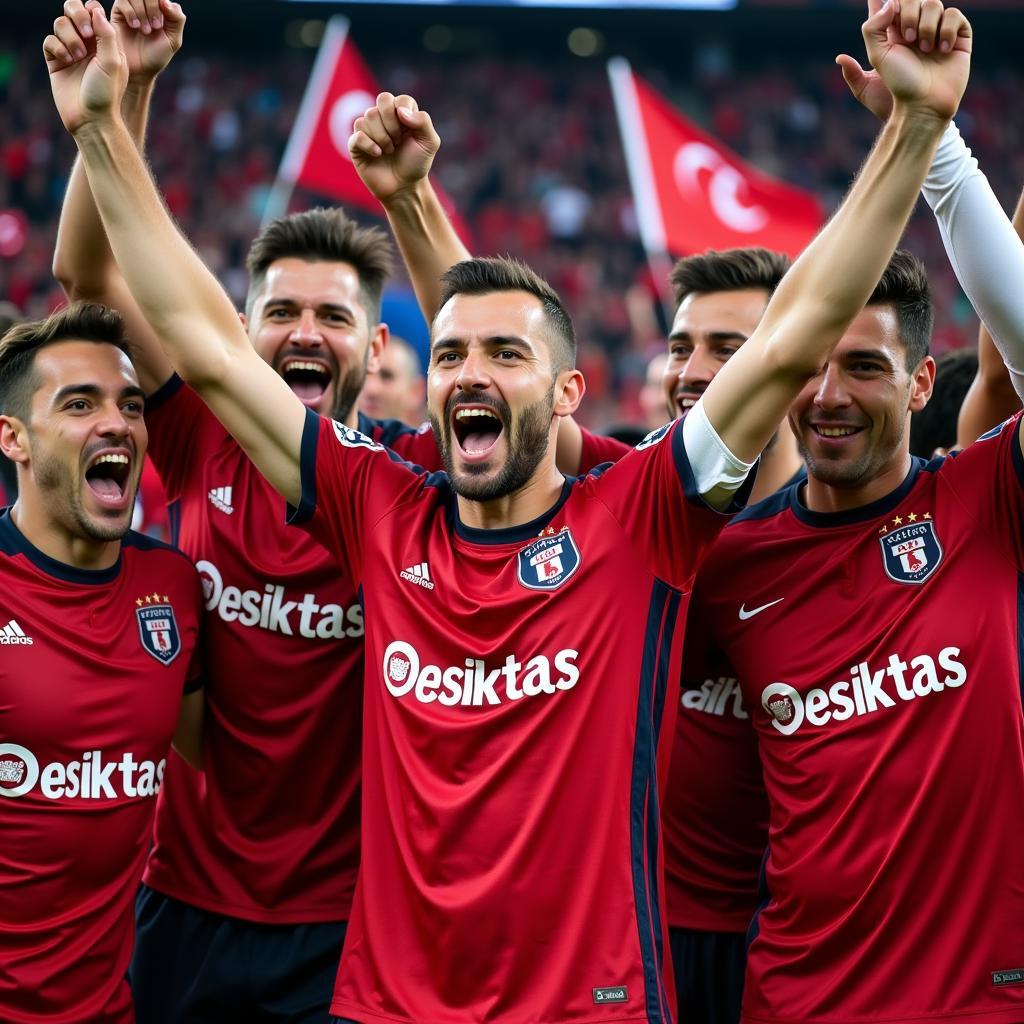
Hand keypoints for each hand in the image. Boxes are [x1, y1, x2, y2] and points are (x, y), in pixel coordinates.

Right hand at [44, 2, 127, 135]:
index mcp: (105, 42)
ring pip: (60, 24)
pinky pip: (49, 40)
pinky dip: (56, 47)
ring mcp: (70, 50)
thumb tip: (95, 9)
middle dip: (76, 15)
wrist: (91, 118)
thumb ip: (107, 34)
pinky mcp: (55, 60)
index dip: (90, 11)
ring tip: (77, 57)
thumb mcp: (113, 62)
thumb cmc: (106, 92)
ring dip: (68, 36)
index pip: (94, 11)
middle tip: (85, 33)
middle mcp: (88, 43)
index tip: (94, 27)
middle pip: (73, 10)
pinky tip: (66, 61)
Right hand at [112, 0, 184, 83]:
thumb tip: (165, 1)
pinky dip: (130, 12)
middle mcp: (145, 5)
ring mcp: (131, 7)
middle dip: (152, 8)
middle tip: (154, 28)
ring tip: (144, 30)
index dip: (160, 5)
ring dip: (141, 11)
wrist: (139, 69)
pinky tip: (134, 26)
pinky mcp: (118, 11)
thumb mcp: (173, 40)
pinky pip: (122, 0)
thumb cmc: (156, 56)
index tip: (161, 25)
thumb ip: (177, 19)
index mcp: (161, 9)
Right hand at [349, 92, 440, 203]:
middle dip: (392, 123)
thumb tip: (400, 111)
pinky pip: (357, 135)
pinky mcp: (356, 144)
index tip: (409, 133)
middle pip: (382, 100)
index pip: (400, 99)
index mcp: (401, 112)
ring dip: (383, 137)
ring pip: (368, 116)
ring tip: (389, 151)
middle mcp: (383, 117)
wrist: (404, 187)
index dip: (404, 115)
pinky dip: (369, 145)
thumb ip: (423, 121)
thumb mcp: (430, 143)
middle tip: (398, 141)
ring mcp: (368, 129)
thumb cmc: (416, 164)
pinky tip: (378, 154)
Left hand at [836, 0, 970, 123]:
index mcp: (893, 34)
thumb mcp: (877, 58)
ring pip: (934, 3)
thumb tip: (888, 4)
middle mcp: (915, 29)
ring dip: (927, 26)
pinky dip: (947, 29)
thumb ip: (872, 29)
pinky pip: (954, 15)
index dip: (884, 0)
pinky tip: (942, 49)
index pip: (889, 6)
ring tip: (925, 50)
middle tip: (907, 39)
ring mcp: (937, 31)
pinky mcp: (957, 36)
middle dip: (909, 13)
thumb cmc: (899, 85)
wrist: (925, 103)